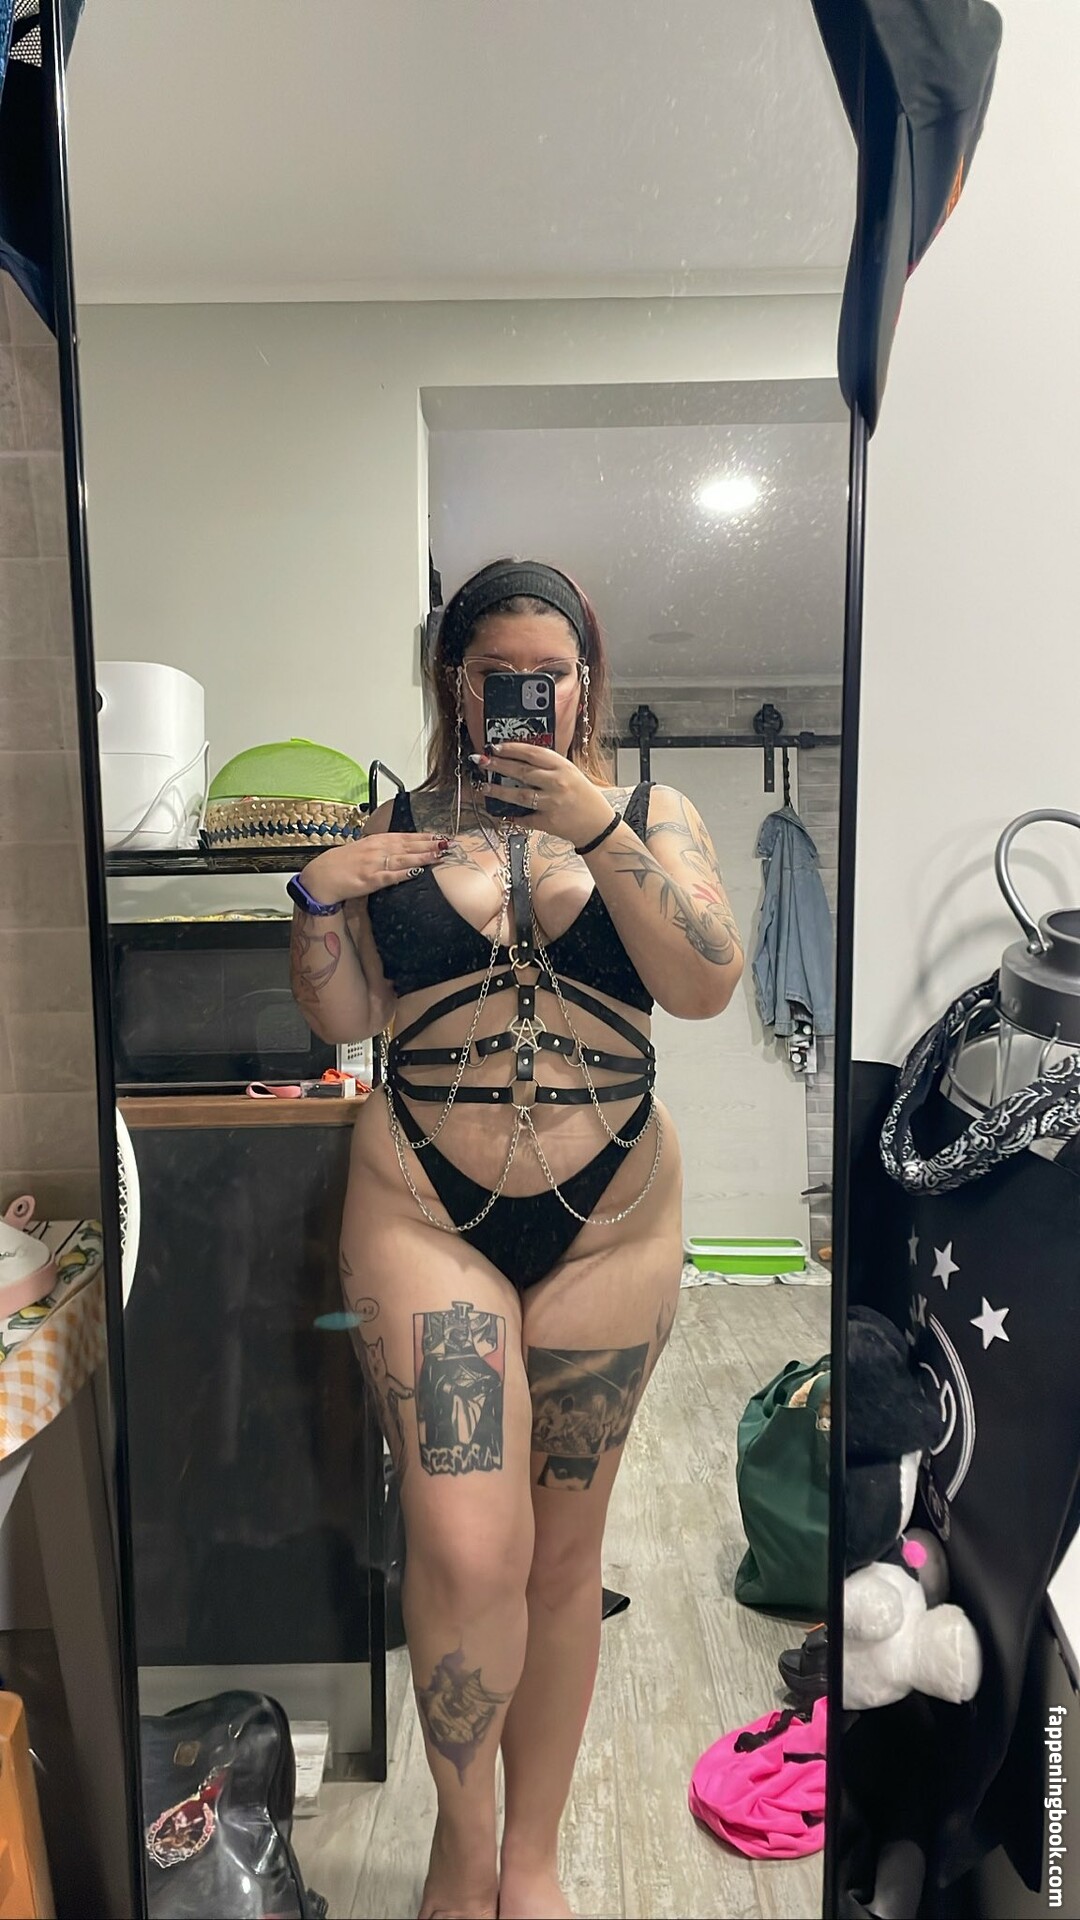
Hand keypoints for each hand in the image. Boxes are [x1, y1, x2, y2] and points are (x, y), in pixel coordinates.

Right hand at [298, 831, 448, 904]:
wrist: (321, 876)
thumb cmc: (342, 864)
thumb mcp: (364, 849)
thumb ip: (382, 848)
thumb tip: (402, 849)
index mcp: (376, 840)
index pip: (405, 837)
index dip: (424, 837)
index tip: (440, 836)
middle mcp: (377, 849)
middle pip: (408, 846)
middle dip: (429, 845)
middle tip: (448, 844)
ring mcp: (373, 864)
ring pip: (403, 859)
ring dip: (422, 857)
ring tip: (439, 855)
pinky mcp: (369, 880)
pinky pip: (390, 876)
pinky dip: (403, 874)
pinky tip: (416, 873)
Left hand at [472, 744, 615, 846]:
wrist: (597, 824)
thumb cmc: (582, 795)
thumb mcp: (570, 773)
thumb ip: (547, 767)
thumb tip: (516, 760)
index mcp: (563, 766)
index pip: (533, 753)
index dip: (512, 749)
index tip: (495, 747)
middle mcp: (558, 783)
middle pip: (522, 772)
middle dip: (498, 766)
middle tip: (482, 762)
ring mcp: (553, 803)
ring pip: (520, 795)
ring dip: (499, 791)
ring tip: (484, 787)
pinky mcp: (548, 822)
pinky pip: (525, 818)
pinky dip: (512, 816)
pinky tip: (501, 812)